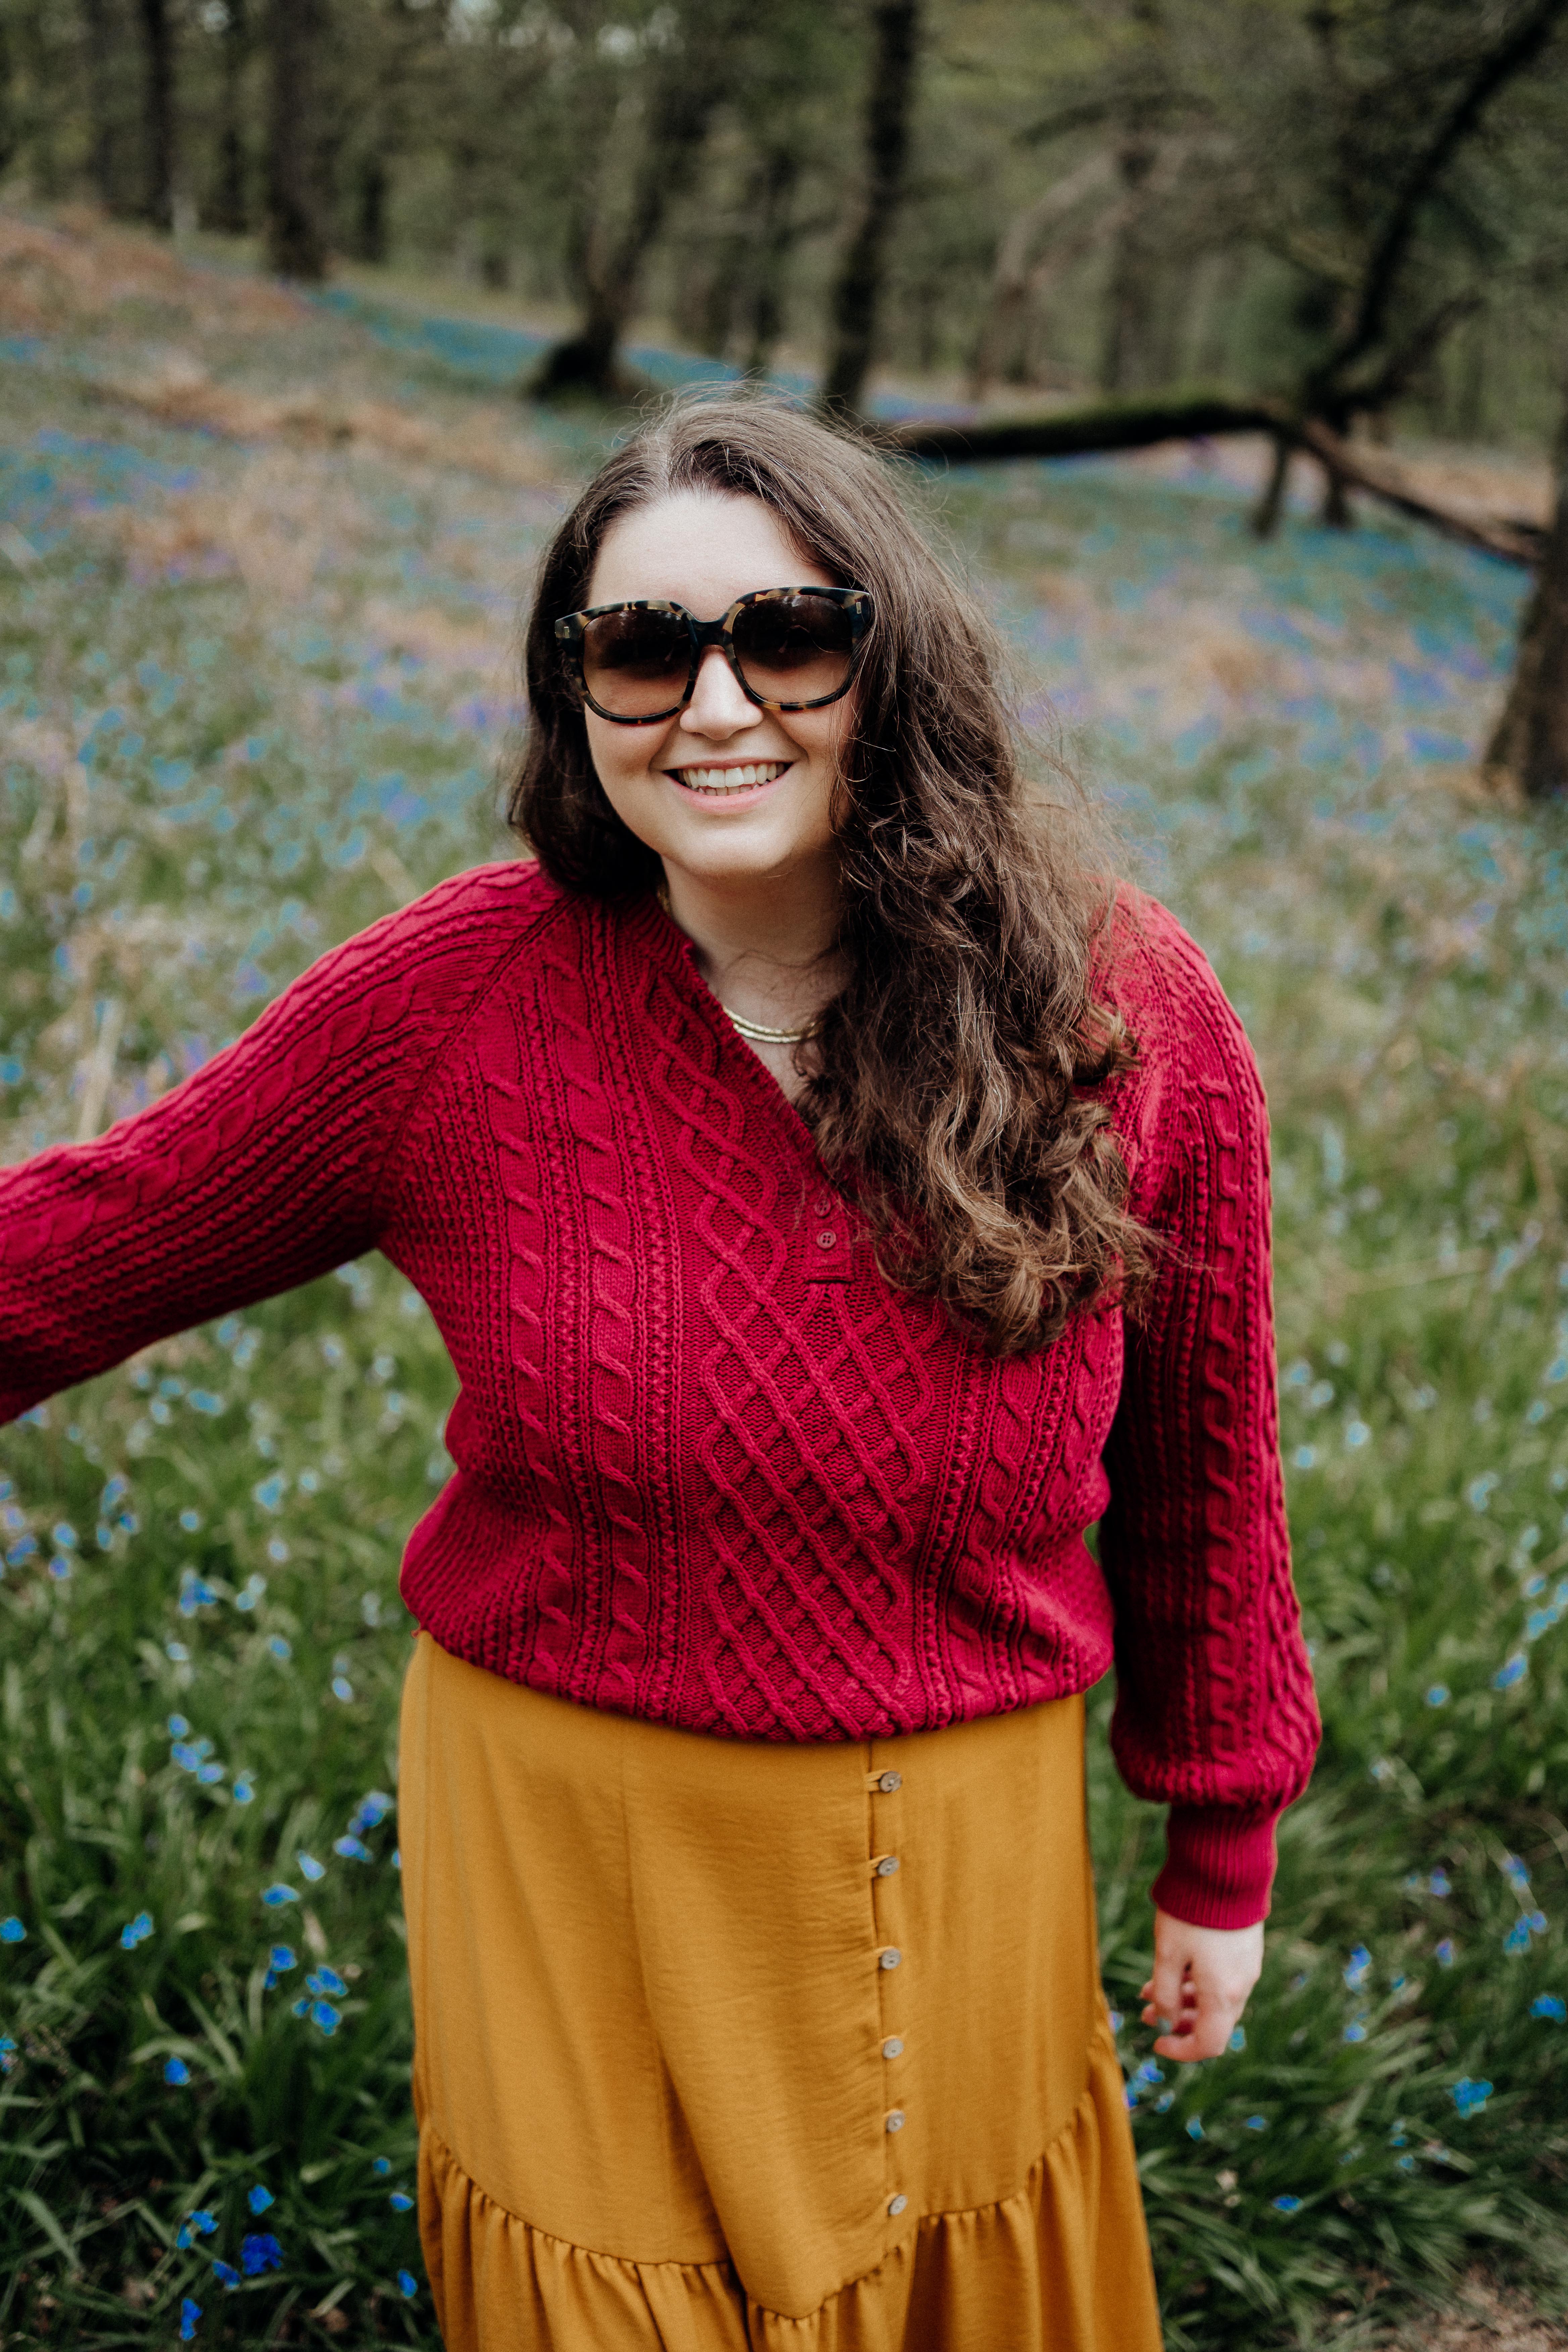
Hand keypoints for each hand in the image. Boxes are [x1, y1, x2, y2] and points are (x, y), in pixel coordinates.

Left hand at [1139, 1909, 1263, 2062]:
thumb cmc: (1192, 1913)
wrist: (1224, 1870)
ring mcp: (1246, 1967)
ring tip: (1151, 1989)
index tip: (1156, 2043)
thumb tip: (1166, 2022)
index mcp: (1224, 1994)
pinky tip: (1174, 1969)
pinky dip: (1197, 1982)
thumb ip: (1166, 1995)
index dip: (1181, 2051)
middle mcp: (1241, 1985)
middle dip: (1177, 2022)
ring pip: (1215, 1999)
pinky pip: (1222, 1979)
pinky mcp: (1245, 1949)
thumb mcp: (1167, 1955)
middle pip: (1212, 2023)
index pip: (1209, 2044)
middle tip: (1147, 2012)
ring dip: (1184, 2001)